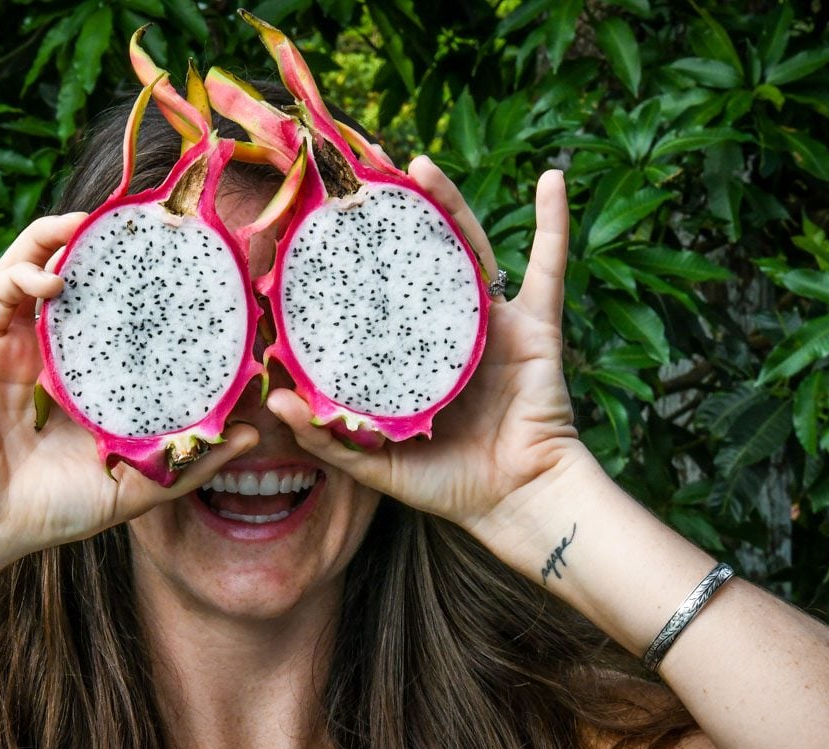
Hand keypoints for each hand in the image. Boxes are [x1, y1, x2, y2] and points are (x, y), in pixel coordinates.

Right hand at [0, 215, 256, 564]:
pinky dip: (28, 270)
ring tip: (96, 223)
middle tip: (149, 223)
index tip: (194, 260)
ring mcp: (19, 341)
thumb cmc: (58, 508)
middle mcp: (58, 349)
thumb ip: (191, 460)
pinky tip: (56, 280)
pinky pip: (4, 288)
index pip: (128, 315)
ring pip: (40, 266)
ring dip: (65, 236)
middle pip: (86, 277)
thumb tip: (255, 432)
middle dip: (112, 244)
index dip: (154, 285)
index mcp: (95, 376)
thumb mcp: (139, 484)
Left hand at [267, 164, 585, 543]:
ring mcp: (492, 321)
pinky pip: (548, 268)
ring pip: (468, 248)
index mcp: (409, 352)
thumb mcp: (374, 463)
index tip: (308, 220)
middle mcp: (447, 327)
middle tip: (357, 169)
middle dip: (390, 211)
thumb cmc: (447, 485)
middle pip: (416, 254)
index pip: (371, 294)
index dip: (345, 259)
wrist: (516, 503)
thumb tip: (275, 399)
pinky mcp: (536, 327)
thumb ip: (328, 436)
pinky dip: (554, 224)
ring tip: (417, 163)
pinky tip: (552, 179)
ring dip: (447, 202)